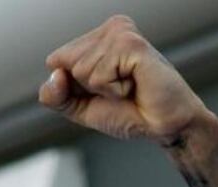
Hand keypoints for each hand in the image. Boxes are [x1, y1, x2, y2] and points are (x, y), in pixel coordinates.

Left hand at [40, 15, 213, 144]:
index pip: (54, 61)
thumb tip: (55, 75)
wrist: (163, 125)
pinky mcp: (132, 44)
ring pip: (80, 70)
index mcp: (96, 39)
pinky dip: (114, 91)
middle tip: (118, 90)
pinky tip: (135, 85)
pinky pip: (98, 76)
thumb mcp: (78, 107)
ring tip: (129, 87)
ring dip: (103, 90)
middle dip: (85, 88)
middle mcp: (109, 30)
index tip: (102, 90)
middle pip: (62, 64)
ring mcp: (121, 34)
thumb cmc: (128, 112)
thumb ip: (54, 96)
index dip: (71, 87)